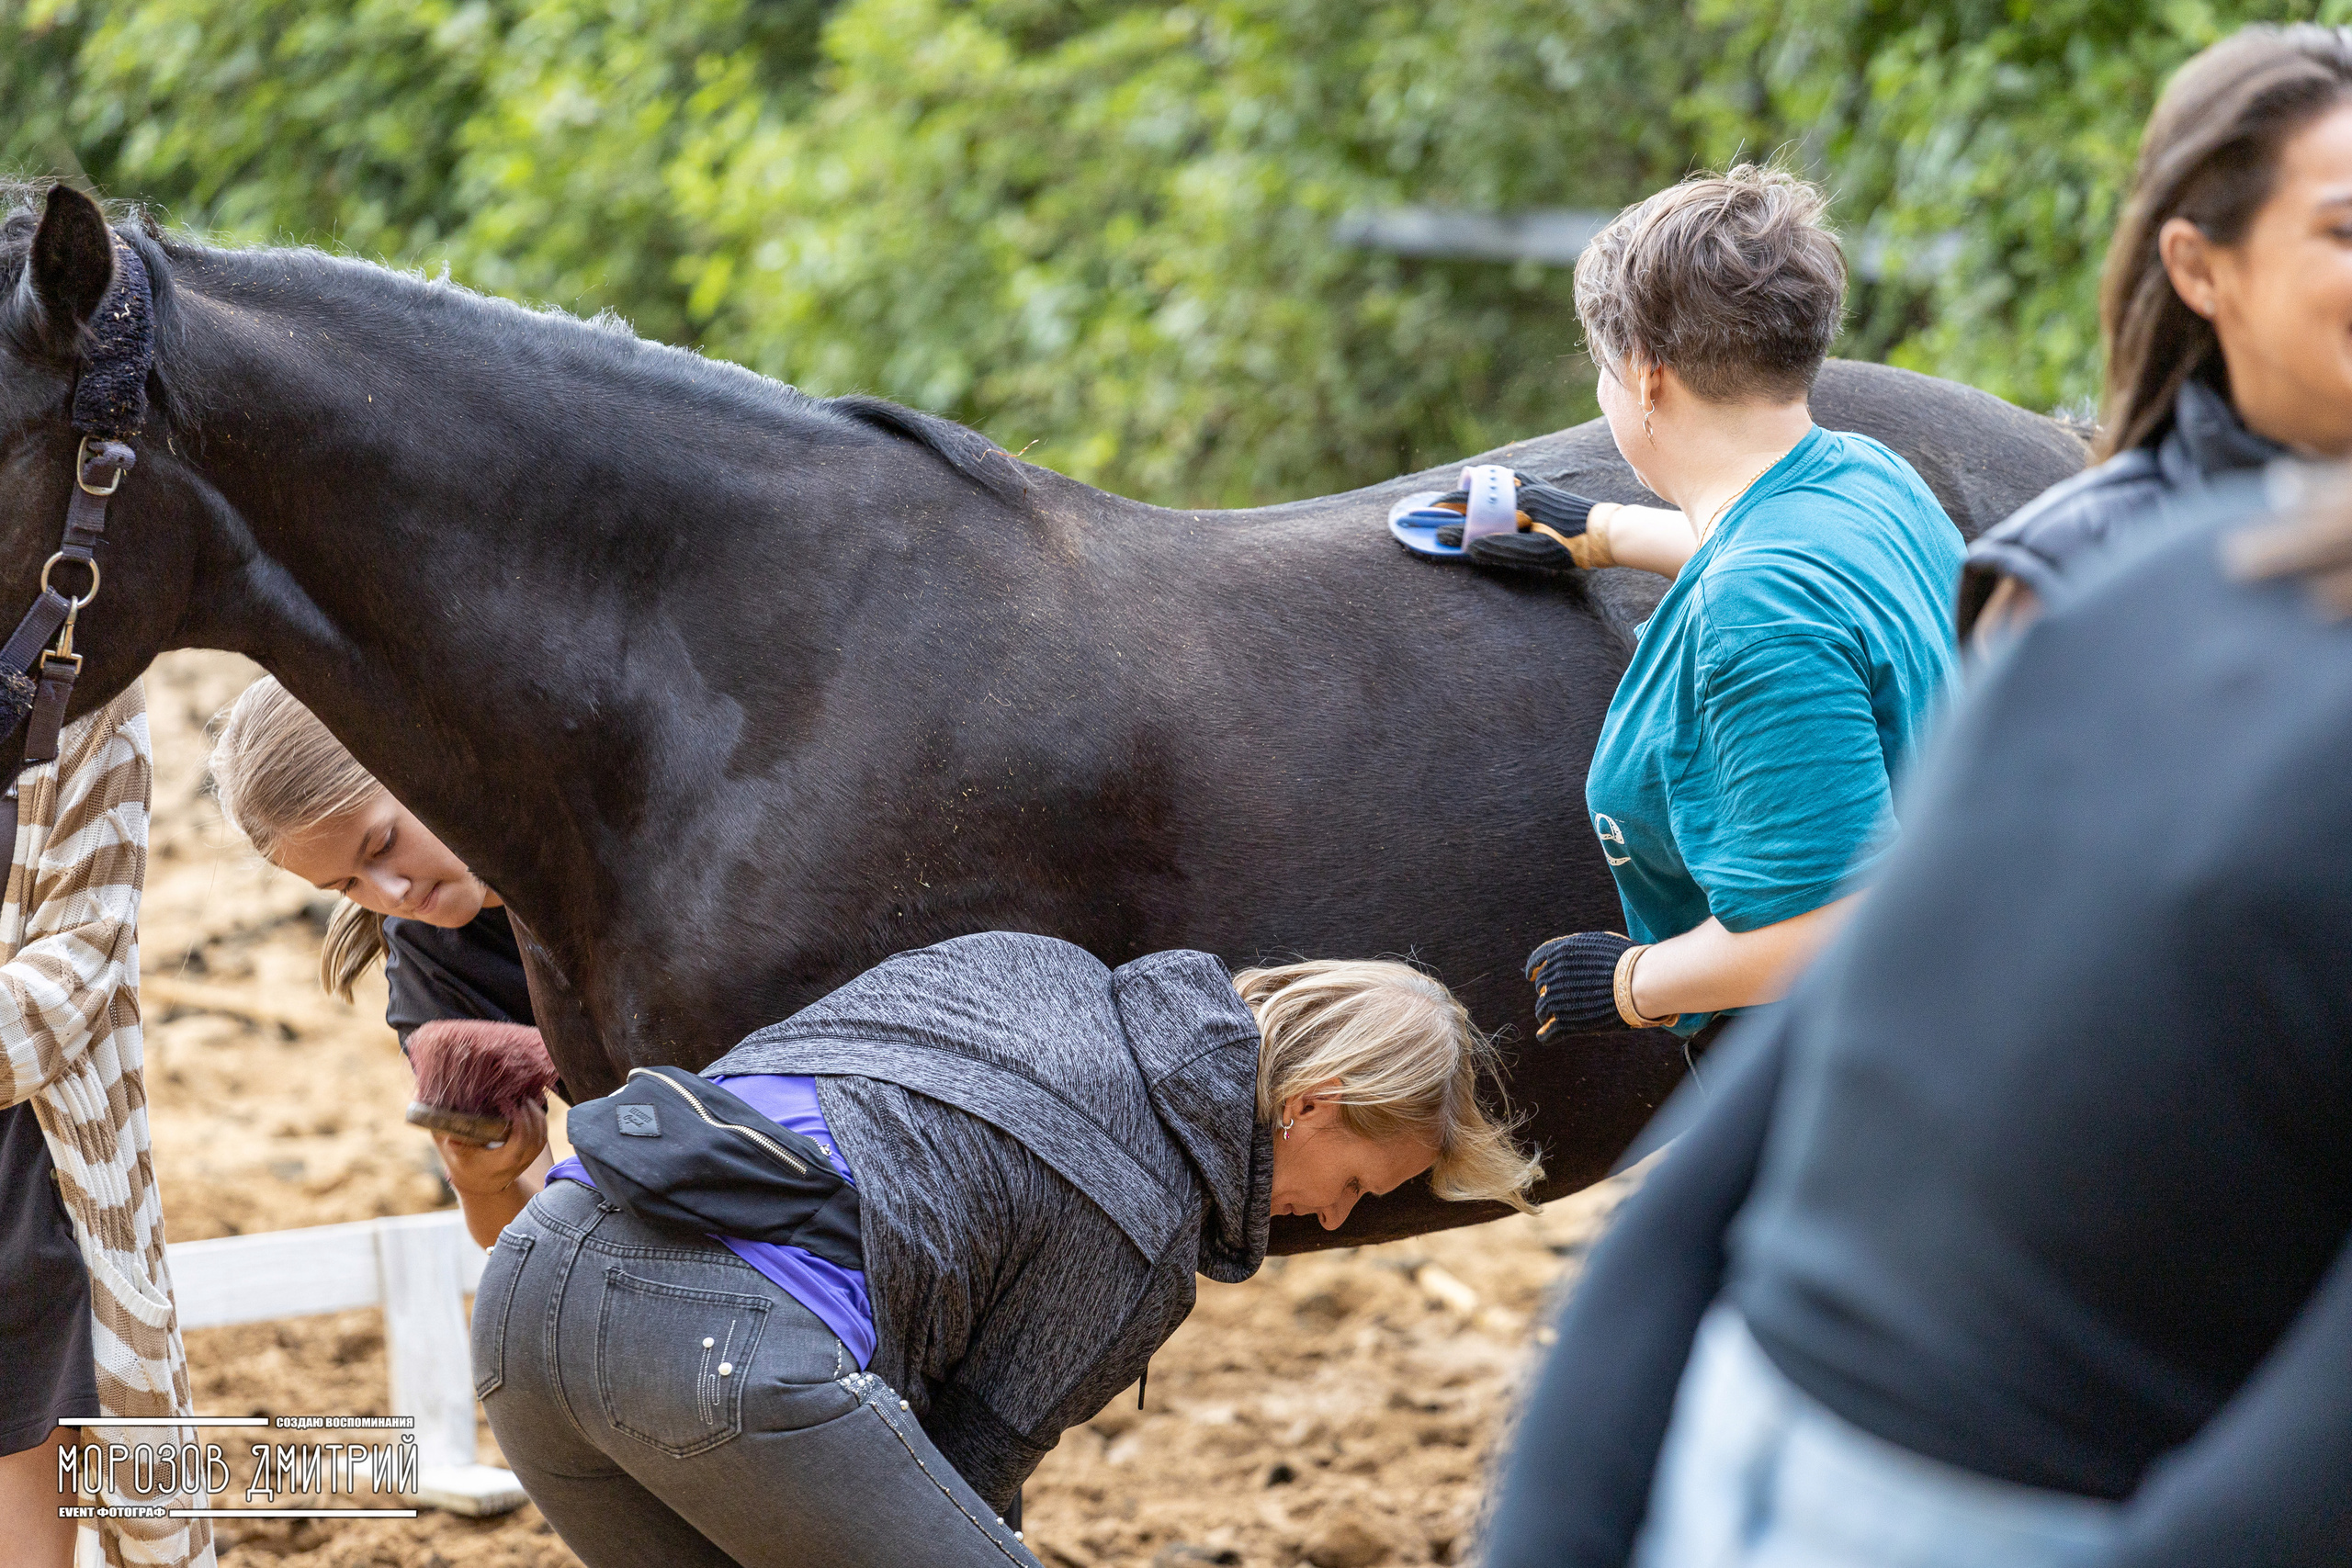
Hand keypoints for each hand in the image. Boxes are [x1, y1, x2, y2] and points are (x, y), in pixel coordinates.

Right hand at [435, 1097, 546, 1196]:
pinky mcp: (532, 1155)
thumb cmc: (464, 1165)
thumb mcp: (454, 1156)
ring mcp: (528, 1160)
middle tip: (519, 1096)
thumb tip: (450, 1134)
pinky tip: (531, 1106)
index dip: (520, 1121)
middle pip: (536, 1137)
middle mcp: (519, 1163)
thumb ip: (453, 1144)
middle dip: (531, 1114)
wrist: (478, 1184)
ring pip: (542, 1136)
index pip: (521, 1142)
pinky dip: (540, 1120)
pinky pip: (542, 1136)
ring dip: (537, 1115)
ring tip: (525, 1098)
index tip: (509, 1103)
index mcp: (503, 1163)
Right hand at [1426, 471, 1611, 569]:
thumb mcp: (1534, 553)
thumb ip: (1500, 549)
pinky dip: (1494, 487)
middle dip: (1456, 496)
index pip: (1475, 504)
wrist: (1607, 533)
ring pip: (1495, 482)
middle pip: (1480, 487)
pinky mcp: (1544, 490)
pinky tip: (1492, 496)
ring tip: (1459, 500)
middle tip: (1438, 507)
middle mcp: (1525, 487)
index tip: (1431, 519)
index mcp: (1520, 500)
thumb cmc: (1572, 546)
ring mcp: (1535, 486)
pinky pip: (1511, 483)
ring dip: (1476, 489)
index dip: (1449, 511)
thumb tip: (1468, 546)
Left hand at [1526, 931, 1637, 1037]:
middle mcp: (1553, 975)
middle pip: (1542, 986)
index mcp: (1560, 952)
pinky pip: (1549, 1032)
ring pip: (1542, 1010)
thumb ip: (1581, 950)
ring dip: (1544, 1014)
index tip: (1530, 975)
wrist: (1637, 982)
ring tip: (1549, 1019)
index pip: (1538, 960)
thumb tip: (1576, 956)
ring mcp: (1557, 1000)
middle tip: (1555, 998)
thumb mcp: (1600, 943)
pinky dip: (1545, 1035)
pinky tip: (1544, 1037)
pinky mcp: (1566, 1022)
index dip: (1534, 968)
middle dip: (1546, 992)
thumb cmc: (1628, 961)